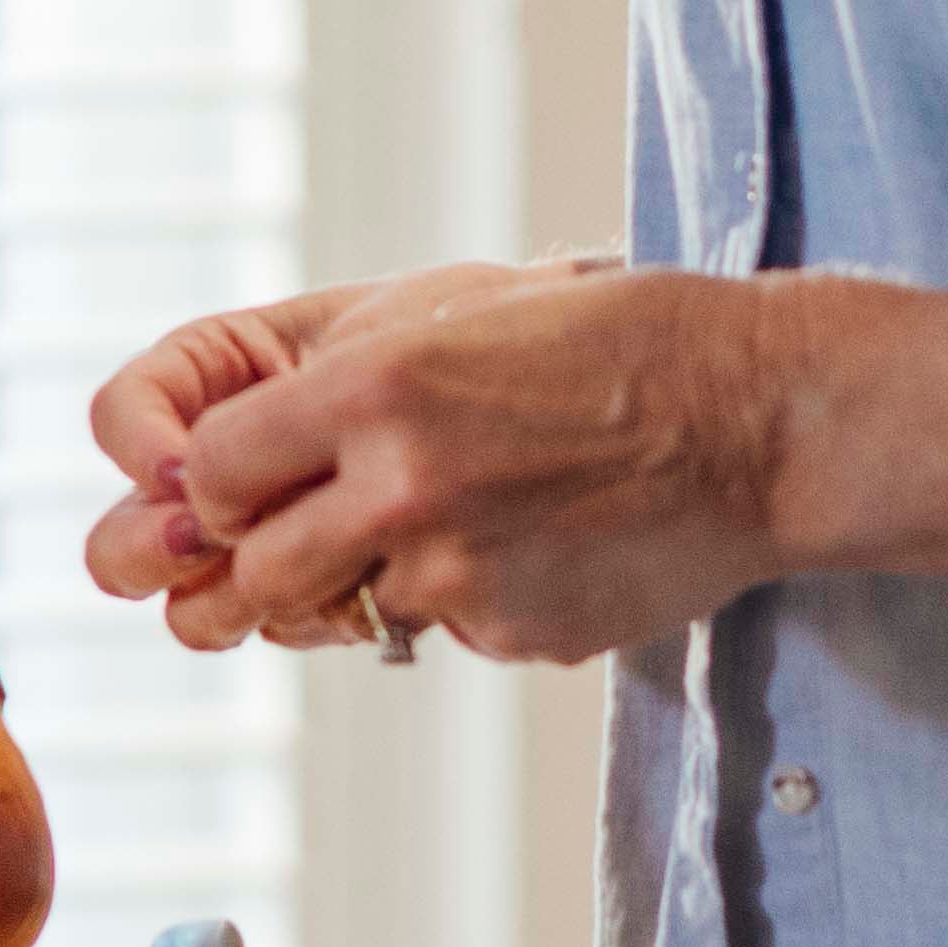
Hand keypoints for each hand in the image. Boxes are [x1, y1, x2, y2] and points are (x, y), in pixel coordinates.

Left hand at [79, 262, 804, 667]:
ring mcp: (460, 576)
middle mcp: (403, 489)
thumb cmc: (597, 340)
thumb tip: (196, 472)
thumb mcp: (442, 310)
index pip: (204, 476)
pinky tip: (523, 539)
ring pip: (339, 616)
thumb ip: (315, 383)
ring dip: (352, 584)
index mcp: (373, 388)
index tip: (236, 481)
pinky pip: (438, 634)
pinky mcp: (514, 636)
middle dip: (246, 565)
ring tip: (428, 520)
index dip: (208, 486)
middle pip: (248, 578)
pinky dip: (458, 599)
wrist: (751, 416)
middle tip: (285, 538)